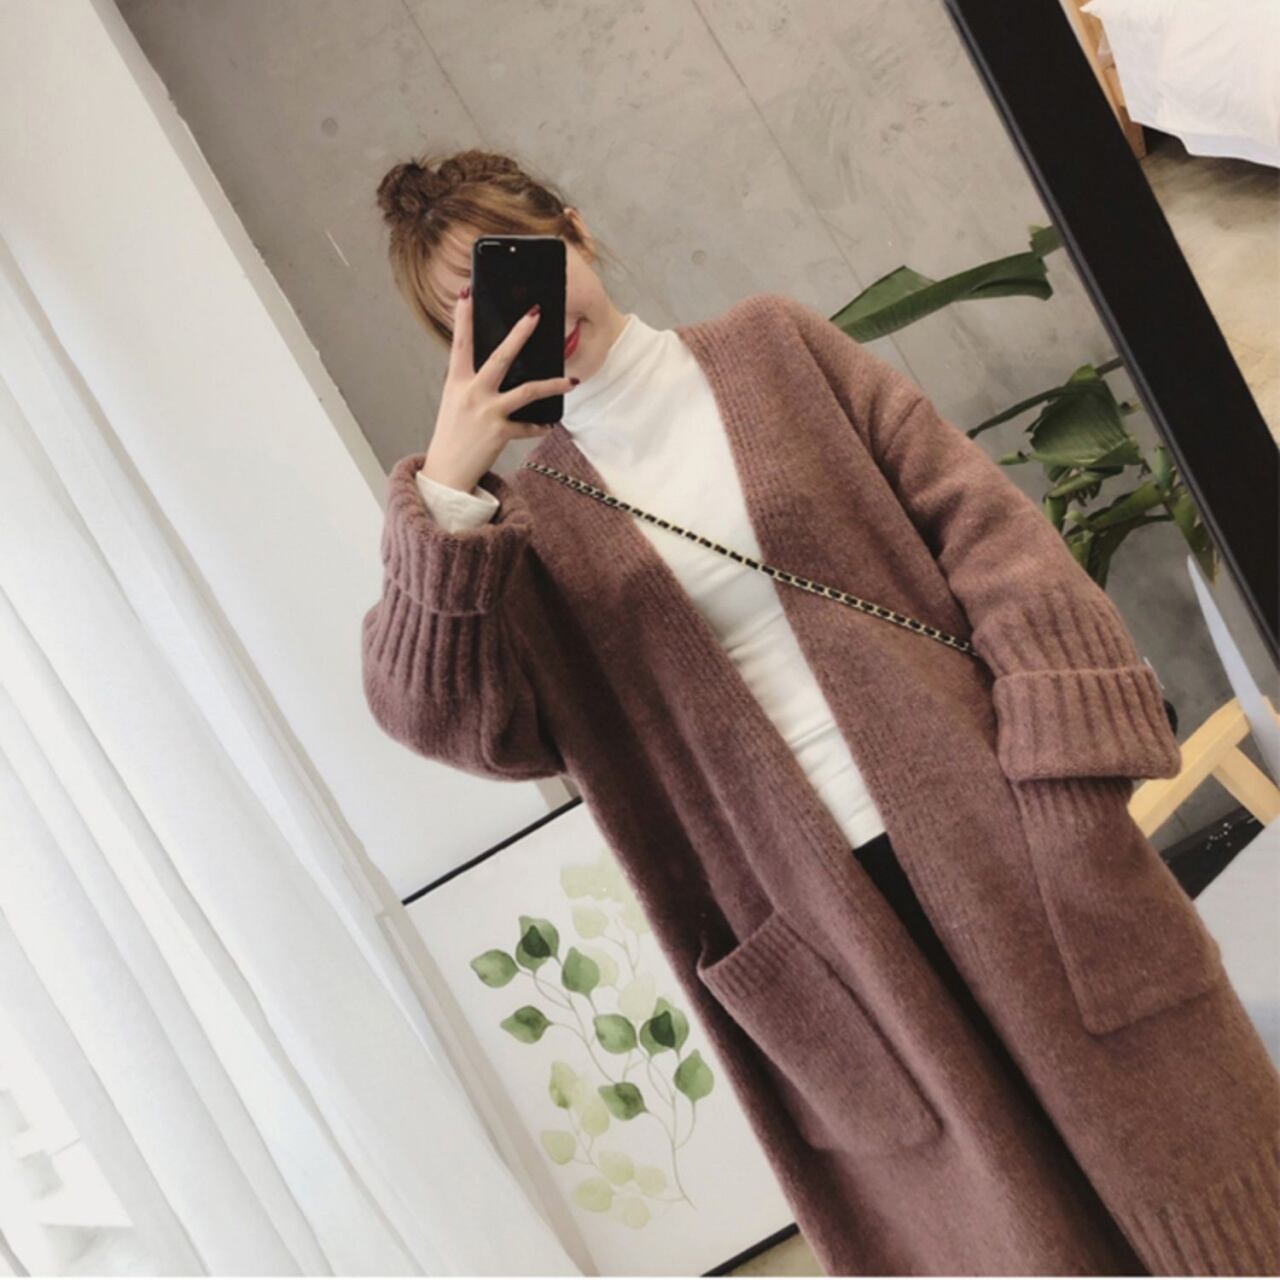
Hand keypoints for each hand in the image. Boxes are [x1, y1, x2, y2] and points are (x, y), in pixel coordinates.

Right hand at [421, 286, 575, 492]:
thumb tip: (497, 367)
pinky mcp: (499, 432)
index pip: (460, 343)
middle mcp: (471, 393)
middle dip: (519, 333)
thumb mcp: (455, 402)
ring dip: (552, 384)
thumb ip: (472, 382)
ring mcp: (486, 412)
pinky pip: (528, 426)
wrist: (446, 472)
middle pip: (500, 357)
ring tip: (571, 380)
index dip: (462, 317)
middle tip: (536, 313)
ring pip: (526, 391)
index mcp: (456, 382)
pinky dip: (539, 426)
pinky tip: (548, 424)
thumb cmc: (452, 435)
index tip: (466, 293)